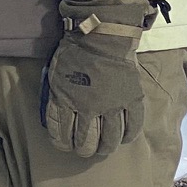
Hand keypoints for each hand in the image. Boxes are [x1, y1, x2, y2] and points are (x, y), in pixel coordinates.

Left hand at [41, 0, 157, 158]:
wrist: (101, 36)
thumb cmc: (73, 52)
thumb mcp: (54, 75)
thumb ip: (56, 98)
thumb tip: (57, 118)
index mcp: (65, 101)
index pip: (61, 133)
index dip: (62, 143)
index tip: (64, 146)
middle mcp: (88, 108)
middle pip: (85, 141)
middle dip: (82, 149)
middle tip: (84, 150)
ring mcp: (111, 106)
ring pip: (109, 139)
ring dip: (104, 148)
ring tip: (102, 150)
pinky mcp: (131, 101)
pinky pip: (131, 127)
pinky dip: (126, 137)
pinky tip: (122, 139)